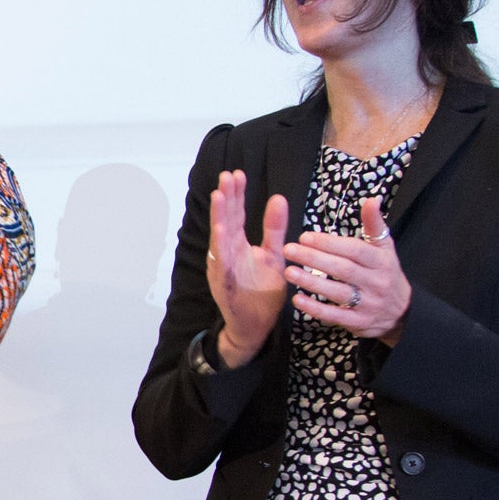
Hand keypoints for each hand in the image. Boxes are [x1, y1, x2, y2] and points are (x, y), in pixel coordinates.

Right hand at [206, 171, 290, 365]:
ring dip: (219, 217)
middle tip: (227, 175)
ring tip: (219, 195)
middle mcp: (227, 253)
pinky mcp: (224, 283)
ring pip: (220, 238)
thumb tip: (279, 198)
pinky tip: (221, 231)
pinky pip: (222, 262)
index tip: (237, 173)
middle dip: (226, 198)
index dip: (236, 195)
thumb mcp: (274, 255)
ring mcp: (223, 268)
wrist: (255, 326)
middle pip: (226, 220)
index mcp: (239, 245)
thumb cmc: (262, 293)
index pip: (236, 214)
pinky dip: (220, 247)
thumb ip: (274, 229)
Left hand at [281, 197, 411, 342]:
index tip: (305, 237)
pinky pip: (335, 315)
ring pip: (337, 292)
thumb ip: (374, 224)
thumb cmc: (386, 273)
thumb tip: (372, 199)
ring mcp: (368, 304)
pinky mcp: (359, 322)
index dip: (330, 243)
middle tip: (288, 250)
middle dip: (314, 259)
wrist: (402, 313)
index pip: (354, 250)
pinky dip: (315, 308)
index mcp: (381, 260)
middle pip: (343, 269)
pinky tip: (297, 299)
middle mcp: (376, 282)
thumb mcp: (385, 247)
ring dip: (311, 282)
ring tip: (288, 272)